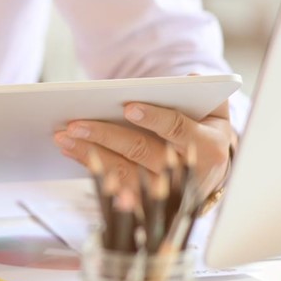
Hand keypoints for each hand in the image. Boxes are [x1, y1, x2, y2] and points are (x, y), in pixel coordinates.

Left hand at [53, 99, 234, 195]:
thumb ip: (208, 94)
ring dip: (90, 154)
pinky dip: (91, 169)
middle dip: (107, 136)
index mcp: (208, 148)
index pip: (178, 130)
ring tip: (65, 137)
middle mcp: (185, 173)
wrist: (210, 176)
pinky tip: (72, 152)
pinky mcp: (145, 202)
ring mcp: (163, 192)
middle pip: (142, 152)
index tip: (129, 107)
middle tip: (76, 123)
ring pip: (123, 172)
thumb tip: (192, 78)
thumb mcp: (216, 113)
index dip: (155, 119)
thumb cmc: (206, 134)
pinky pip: (113, 186)